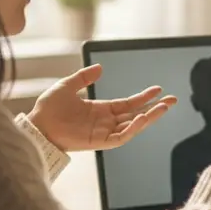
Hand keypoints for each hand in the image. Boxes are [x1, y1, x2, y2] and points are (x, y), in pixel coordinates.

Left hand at [27, 64, 176, 151]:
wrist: (37, 125)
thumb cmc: (48, 108)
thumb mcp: (67, 85)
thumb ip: (83, 77)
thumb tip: (100, 67)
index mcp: (100, 109)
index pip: (128, 104)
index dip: (143, 97)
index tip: (158, 90)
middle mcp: (105, 121)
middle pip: (136, 114)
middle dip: (155, 108)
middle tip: (173, 101)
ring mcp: (104, 132)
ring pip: (133, 126)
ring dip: (149, 117)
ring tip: (164, 107)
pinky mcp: (99, 142)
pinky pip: (121, 137)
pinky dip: (133, 128)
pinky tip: (142, 118)